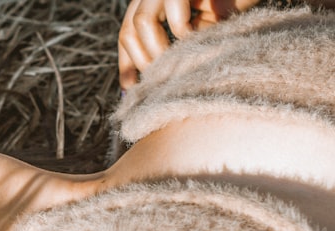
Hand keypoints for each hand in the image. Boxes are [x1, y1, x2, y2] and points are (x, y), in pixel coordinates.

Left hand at [118, 0, 260, 88]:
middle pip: (129, 30)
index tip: (131, 90)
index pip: (128, 33)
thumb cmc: (234, 3)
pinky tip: (197, 37)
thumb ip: (178, 48)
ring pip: (142, 22)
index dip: (127, 63)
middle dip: (142, 61)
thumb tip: (153, 83)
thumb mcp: (202, 29)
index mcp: (153, 2)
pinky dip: (182, 29)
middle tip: (160, 80)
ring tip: (179, 62)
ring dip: (158, 49)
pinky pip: (173, 9)